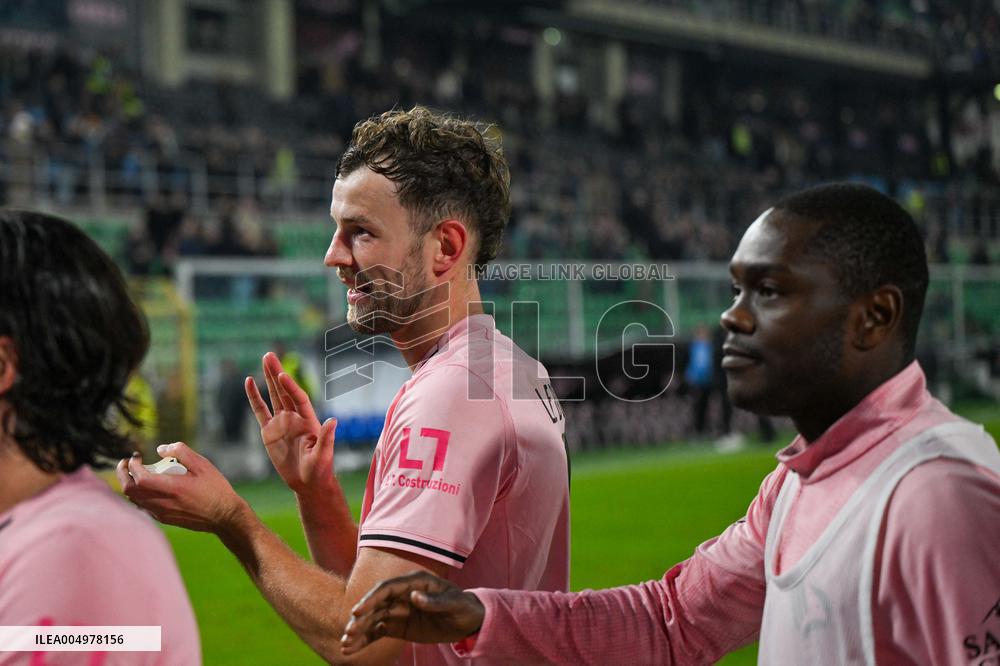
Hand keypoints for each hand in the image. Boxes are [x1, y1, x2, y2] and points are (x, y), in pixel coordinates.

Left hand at [116, 442, 247, 533]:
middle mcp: (163, 503)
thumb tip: (161, 448)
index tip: (136, 456)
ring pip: (134, 500)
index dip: (132, 465)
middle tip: (126, 463)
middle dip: (123, 475)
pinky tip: (148, 487)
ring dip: (130, 485)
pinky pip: (143, 507)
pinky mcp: (164, 519)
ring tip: (136, 473)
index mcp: (172, 488)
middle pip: (130, 491)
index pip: (139, 478)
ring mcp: (162, 513)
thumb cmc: (215, 489)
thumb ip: (181, 452)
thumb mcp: (203, 464)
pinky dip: (139, 495)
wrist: (224, 516)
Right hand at [246, 352, 336, 494]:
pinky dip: (254, 397)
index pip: (298, 398)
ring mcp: (281, 422)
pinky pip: (260, 410)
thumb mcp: (324, 455)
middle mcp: (294, 417)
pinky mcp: (269, 431)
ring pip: (273, 395)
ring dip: (268, 378)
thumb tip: (333, 421)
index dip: (291, 387)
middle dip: (277, 373)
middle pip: (284, 390)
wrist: (308, 482)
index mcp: (308, 420)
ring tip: (264, 360)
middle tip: (269, 355)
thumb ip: (327, 438)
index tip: (283, 375)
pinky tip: (249, 382)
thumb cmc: (319, 469)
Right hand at [340, 571, 484, 654]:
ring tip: (345, 645)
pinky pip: (376, 632)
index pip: (386, 589)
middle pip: (375, 604)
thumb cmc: (462, 606)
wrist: (466, 620)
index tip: (357, 611)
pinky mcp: (396, 625)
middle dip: (360, 618)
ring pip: (372, 619)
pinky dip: (364, 640)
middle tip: (349, 633)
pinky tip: (351, 650)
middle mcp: (401, 594)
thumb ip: (435, 600)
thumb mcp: (454, 603)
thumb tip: (414, 597)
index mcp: (413, 582)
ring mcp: (397, 610)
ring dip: (358, 630)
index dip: (371, 599)